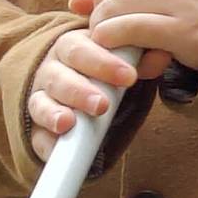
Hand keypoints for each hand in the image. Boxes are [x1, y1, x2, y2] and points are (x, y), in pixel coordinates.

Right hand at [27, 29, 158, 160]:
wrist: (86, 82)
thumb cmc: (108, 65)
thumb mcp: (124, 55)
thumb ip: (144, 55)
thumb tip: (161, 55)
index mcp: (72, 46)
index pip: (80, 48)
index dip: (102, 62)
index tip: (128, 77)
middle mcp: (51, 70)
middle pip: (58, 77)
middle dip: (80, 92)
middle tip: (102, 105)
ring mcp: (40, 98)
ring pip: (40, 104)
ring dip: (54, 114)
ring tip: (69, 124)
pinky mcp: (37, 127)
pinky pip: (37, 137)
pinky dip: (46, 145)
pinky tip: (56, 151)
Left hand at [70, 0, 197, 70]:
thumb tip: (75, 2)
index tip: (120, 14)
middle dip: (102, 15)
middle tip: (112, 33)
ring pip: (112, 8)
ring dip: (104, 29)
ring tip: (115, 42)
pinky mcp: (180, 28)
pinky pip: (125, 29)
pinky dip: (112, 39)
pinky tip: (117, 48)